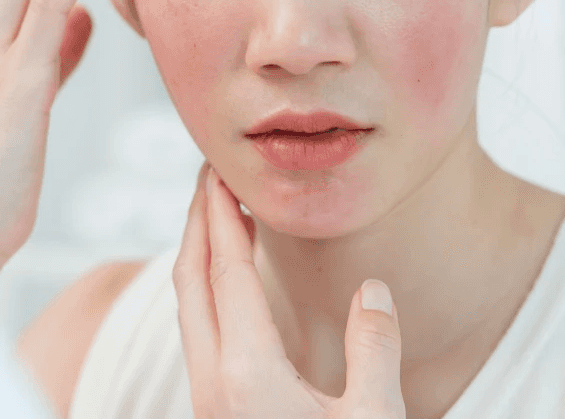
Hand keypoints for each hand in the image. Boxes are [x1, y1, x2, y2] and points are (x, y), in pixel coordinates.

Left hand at [174, 161, 406, 418]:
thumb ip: (374, 350)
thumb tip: (373, 290)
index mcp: (248, 372)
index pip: (227, 272)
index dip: (222, 215)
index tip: (219, 172)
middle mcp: (212, 383)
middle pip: (191, 282)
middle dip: (198, 223)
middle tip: (210, 179)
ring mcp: (205, 402)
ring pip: (190, 311)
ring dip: (200, 258)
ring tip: (219, 221)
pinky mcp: (213, 415)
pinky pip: (199, 336)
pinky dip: (208, 293)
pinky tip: (231, 290)